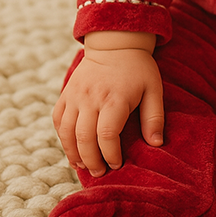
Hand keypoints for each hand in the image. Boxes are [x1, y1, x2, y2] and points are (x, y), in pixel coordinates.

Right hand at [53, 31, 163, 176]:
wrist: (115, 44)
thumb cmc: (138, 69)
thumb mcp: (153, 89)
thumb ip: (154, 117)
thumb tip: (157, 144)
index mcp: (114, 98)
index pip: (106, 135)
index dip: (110, 155)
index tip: (117, 164)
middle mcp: (91, 97)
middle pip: (84, 138)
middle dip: (91, 161)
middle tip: (100, 172)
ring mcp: (75, 95)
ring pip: (67, 133)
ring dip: (74, 154)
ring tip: (84, 166)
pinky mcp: (66, 94)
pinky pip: (58, 120)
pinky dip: (63, 139)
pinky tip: (73, 150)